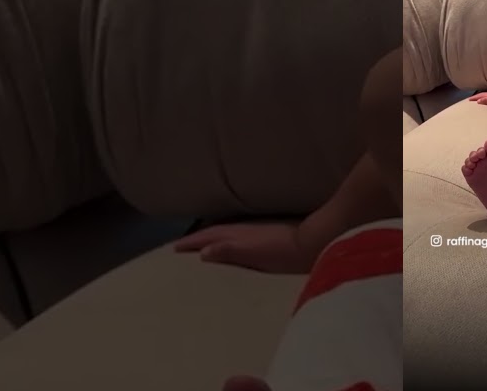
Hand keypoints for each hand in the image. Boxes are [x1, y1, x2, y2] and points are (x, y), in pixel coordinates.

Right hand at [174, 222, 315, 273]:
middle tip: (180, 245)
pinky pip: (237, 237)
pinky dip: (226, 240)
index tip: (173, 247)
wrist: (313, 245)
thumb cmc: (284, 254)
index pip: (209, 237)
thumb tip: (203, 252)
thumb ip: (230, 251)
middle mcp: (245, 231)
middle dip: (196, 237)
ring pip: (226, 233)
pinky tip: (230, 246)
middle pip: (215, 232)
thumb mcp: (255, 255)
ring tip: (198, 245)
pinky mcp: (268, 238)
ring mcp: (257, 232)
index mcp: (239, 236)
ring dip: (210, 237)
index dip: (192, 241)